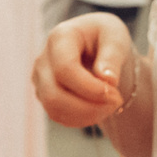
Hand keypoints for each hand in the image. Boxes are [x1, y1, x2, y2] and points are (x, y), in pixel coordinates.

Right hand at [34, 13, 135, 129]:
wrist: (97, 45)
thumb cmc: (106, 38)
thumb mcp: (116, 38)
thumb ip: (112, 56)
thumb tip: (108, 80)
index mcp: (60, 37)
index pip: (65, 69)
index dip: (89, 87)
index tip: (115, 92)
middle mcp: (43, 59)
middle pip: (54, 95)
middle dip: (88, 106)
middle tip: (117, 101)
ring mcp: (40, 79)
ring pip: (54, 109)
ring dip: (87, 114)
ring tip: (111, 105)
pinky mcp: (43, 95)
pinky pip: (58, 115)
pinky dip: (82, 118)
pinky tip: (99, 109)